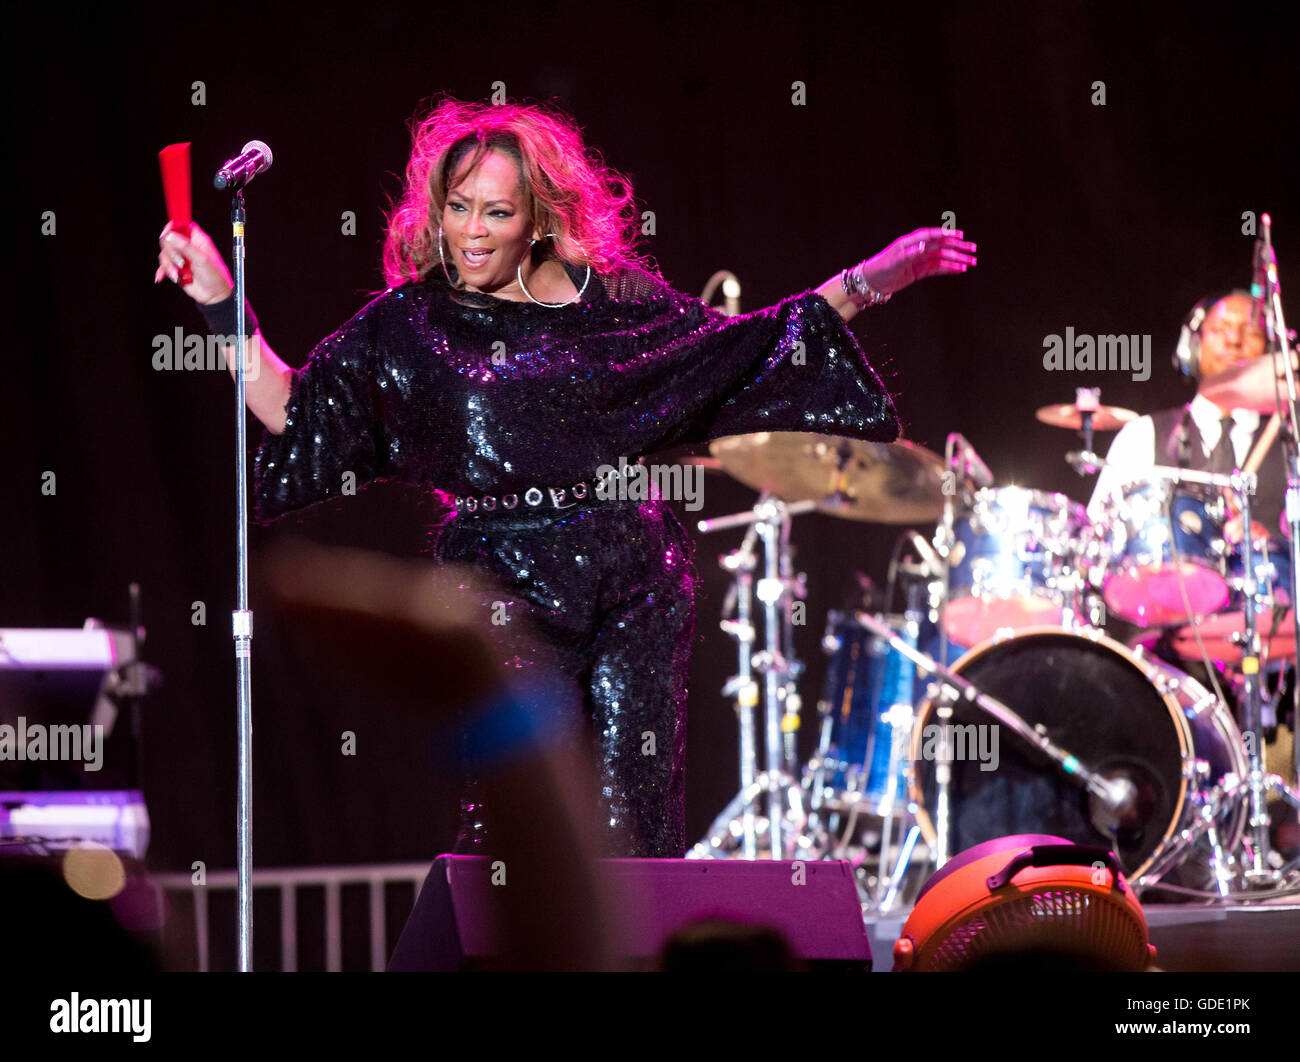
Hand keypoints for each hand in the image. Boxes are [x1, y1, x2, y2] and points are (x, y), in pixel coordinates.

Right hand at [154, 221, 233, 305]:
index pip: (183, 226)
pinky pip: (164, 265)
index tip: (167, 234)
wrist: (213, 296)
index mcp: (198, 241)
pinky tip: (164, 277)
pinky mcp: (177, 268)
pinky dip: (163, 271)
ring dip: (169, 265)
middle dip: (171, 252)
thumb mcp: (201, 259)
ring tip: (178, 274)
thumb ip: (185, 246)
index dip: (174, 227)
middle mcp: (189, 247)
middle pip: (169, 240)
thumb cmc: (215, 277)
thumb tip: (170, 235)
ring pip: (165, 254)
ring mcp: (182, 258)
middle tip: (181, 263)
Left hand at [859, 227, 976, 295]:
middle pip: (941, 246)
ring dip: (957, 259)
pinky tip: (960, 269)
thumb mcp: (895, 261)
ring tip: (972, 262)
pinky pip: (937, 268)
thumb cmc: (880, 268)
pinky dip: (949, 269)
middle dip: (958, 247)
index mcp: (910, 242)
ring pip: (942, 258)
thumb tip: (924, 246)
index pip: (932, 235)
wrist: (871, 283)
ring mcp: (919, 261)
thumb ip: (910, 254)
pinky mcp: (919, 271)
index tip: (960, 234)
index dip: (946, 234)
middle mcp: (917, 249)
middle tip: (973, 249)